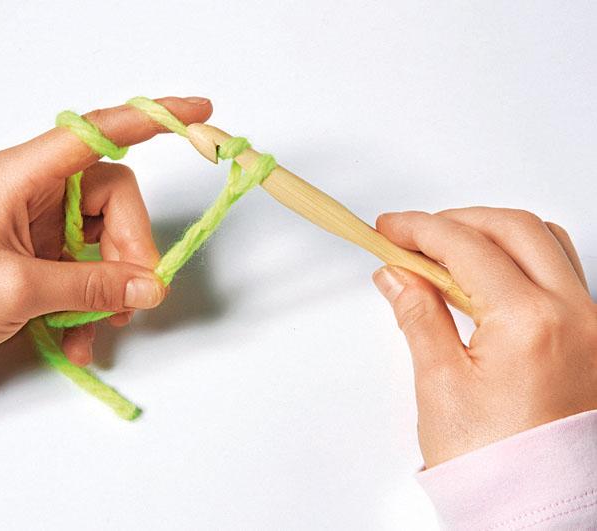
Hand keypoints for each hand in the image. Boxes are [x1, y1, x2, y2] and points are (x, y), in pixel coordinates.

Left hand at [0, 96, 212, 367]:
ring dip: (113, 285)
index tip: (199, 113)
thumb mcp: (21, 289)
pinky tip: (82, 338)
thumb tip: (152, 287)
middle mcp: (36, 189)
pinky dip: (92, 301)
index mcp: (23, 175)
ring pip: (106, 238)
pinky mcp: (43, 250)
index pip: (99, 132)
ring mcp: (41, 220)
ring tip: (104, 327)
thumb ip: (93, 286)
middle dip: (130, 250)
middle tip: (133, 297)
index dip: (152, 118)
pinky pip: (87, 267)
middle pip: (114, 200)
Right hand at [372, 207, 596, 466]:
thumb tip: (397, 274)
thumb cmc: (494, 463)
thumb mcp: (440, 383)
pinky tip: (485, 279)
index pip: (467, 246)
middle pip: (514, 228)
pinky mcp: (593, 337)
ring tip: (447, 255)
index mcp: (531, 323)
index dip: (421, 229)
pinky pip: (559, 273)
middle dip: (457, 221)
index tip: (390, 229)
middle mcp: (574, 315)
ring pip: (544, 243)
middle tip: (414, 236)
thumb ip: (418, 315)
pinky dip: (518, 259)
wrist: (537, 506)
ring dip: (492, 235)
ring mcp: (591, 324)